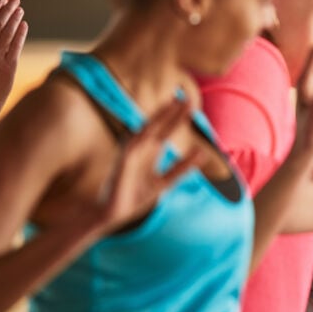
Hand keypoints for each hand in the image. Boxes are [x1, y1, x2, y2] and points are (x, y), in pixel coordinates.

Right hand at [92, 100, 203, 233]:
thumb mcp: (164, 183)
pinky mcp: (122, 163)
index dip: (176, 117)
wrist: (110, 213)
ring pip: (147, 132)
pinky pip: (133, 148)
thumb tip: (202, 153)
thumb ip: (181, 168)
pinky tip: (151, 129)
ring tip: (172, 107)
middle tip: (186, 98)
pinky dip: (142, 139)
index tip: (190, 102)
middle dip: (172, 113)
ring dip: (159, 119)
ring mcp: (130, 154)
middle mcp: (140, 149)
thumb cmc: (134, 196)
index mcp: (149, 152)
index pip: (165, 130)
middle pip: (158, 127)